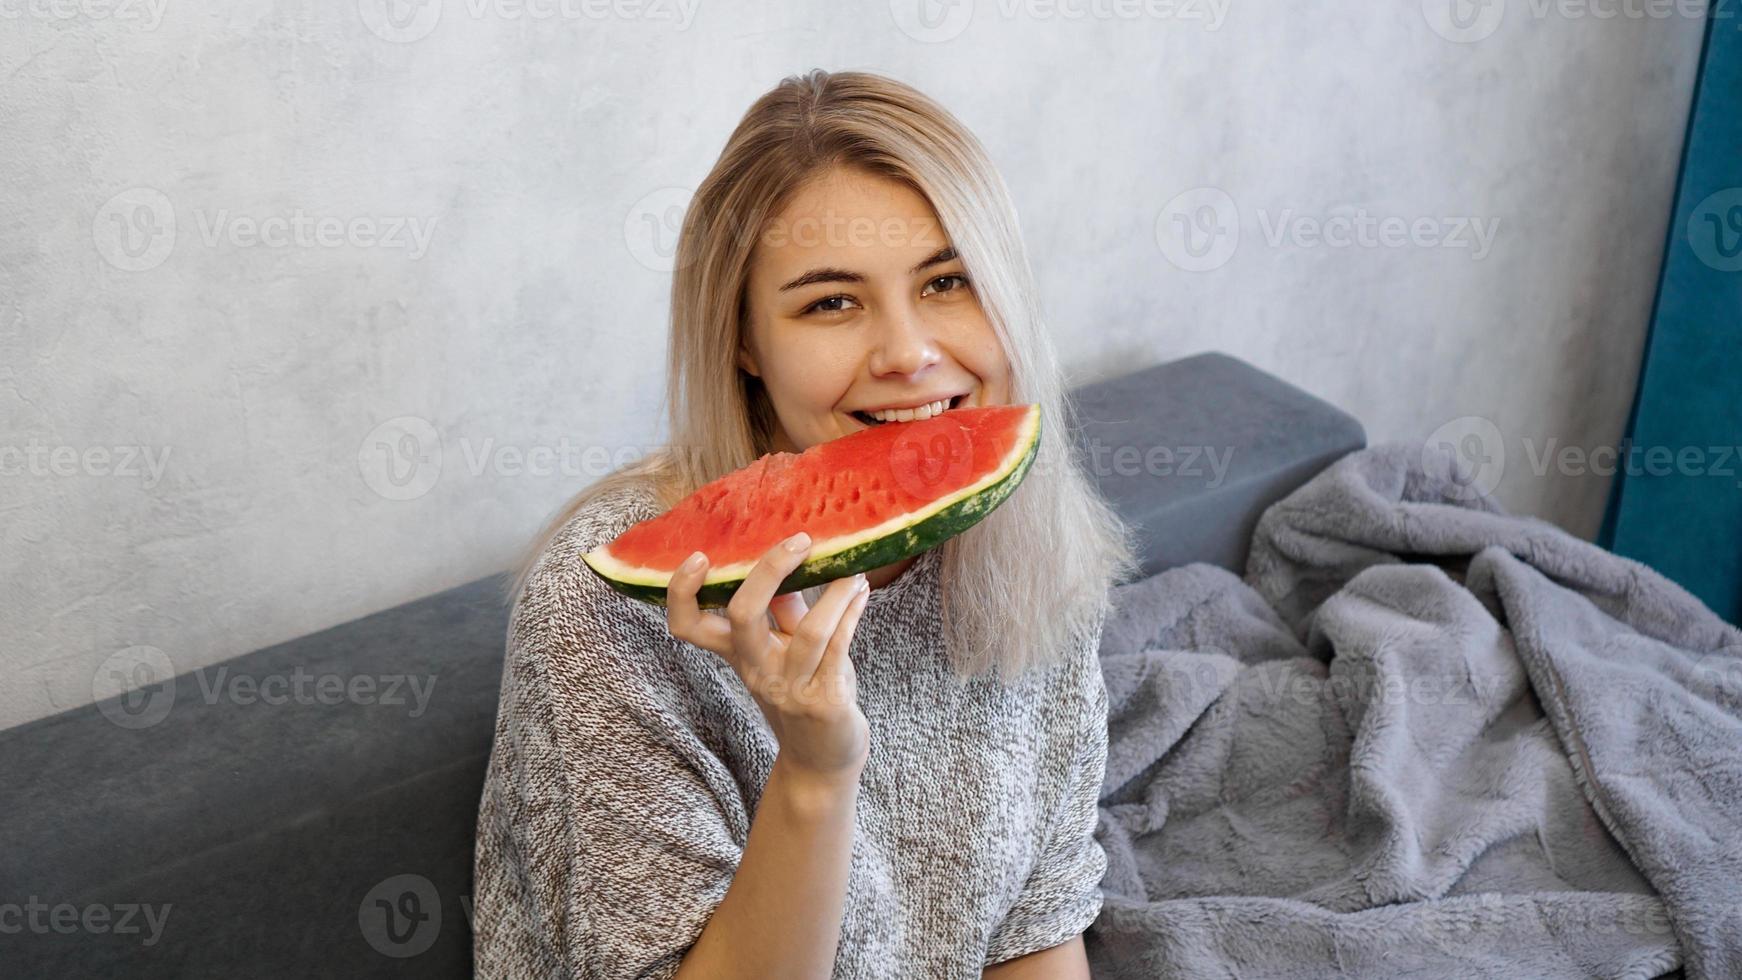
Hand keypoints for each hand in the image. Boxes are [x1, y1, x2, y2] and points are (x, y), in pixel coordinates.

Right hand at [666, 532, 872, 781]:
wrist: (821, 760)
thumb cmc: (805, 692)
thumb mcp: (784, 650)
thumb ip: (784, 609)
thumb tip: (788, 558)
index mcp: (738, 653)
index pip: (688, 625)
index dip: (682, 591)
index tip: (700, 555)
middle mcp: (757, 669)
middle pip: (743, 615)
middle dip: (769, 570)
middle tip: (799, 540)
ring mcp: (790, 688)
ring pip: (808, 631)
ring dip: (835, 593)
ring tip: (853, 569)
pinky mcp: (824, 702)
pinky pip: (839, 647)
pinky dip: (851, 613)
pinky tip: (862, 593)